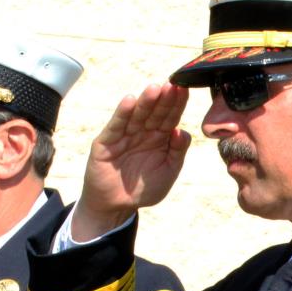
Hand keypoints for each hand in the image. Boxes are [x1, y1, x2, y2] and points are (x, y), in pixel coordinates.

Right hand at [75, 84, 191, 240]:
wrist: (116, 206)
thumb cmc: (143, 189)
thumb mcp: (167, 171)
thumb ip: (177, 152)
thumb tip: (182, 131)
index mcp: (160, 138)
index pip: (170, 117)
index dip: (177, 104)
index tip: (185, 90)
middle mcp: (143, 133)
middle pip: (155, 113)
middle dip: (164, 99)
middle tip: (173, 85)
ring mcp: (124, 135)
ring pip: (137, 115)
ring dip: (146, 102)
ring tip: (155, 88)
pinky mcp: (106, 142)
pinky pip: (116, 126)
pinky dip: (122, 113)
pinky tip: (130, 101)